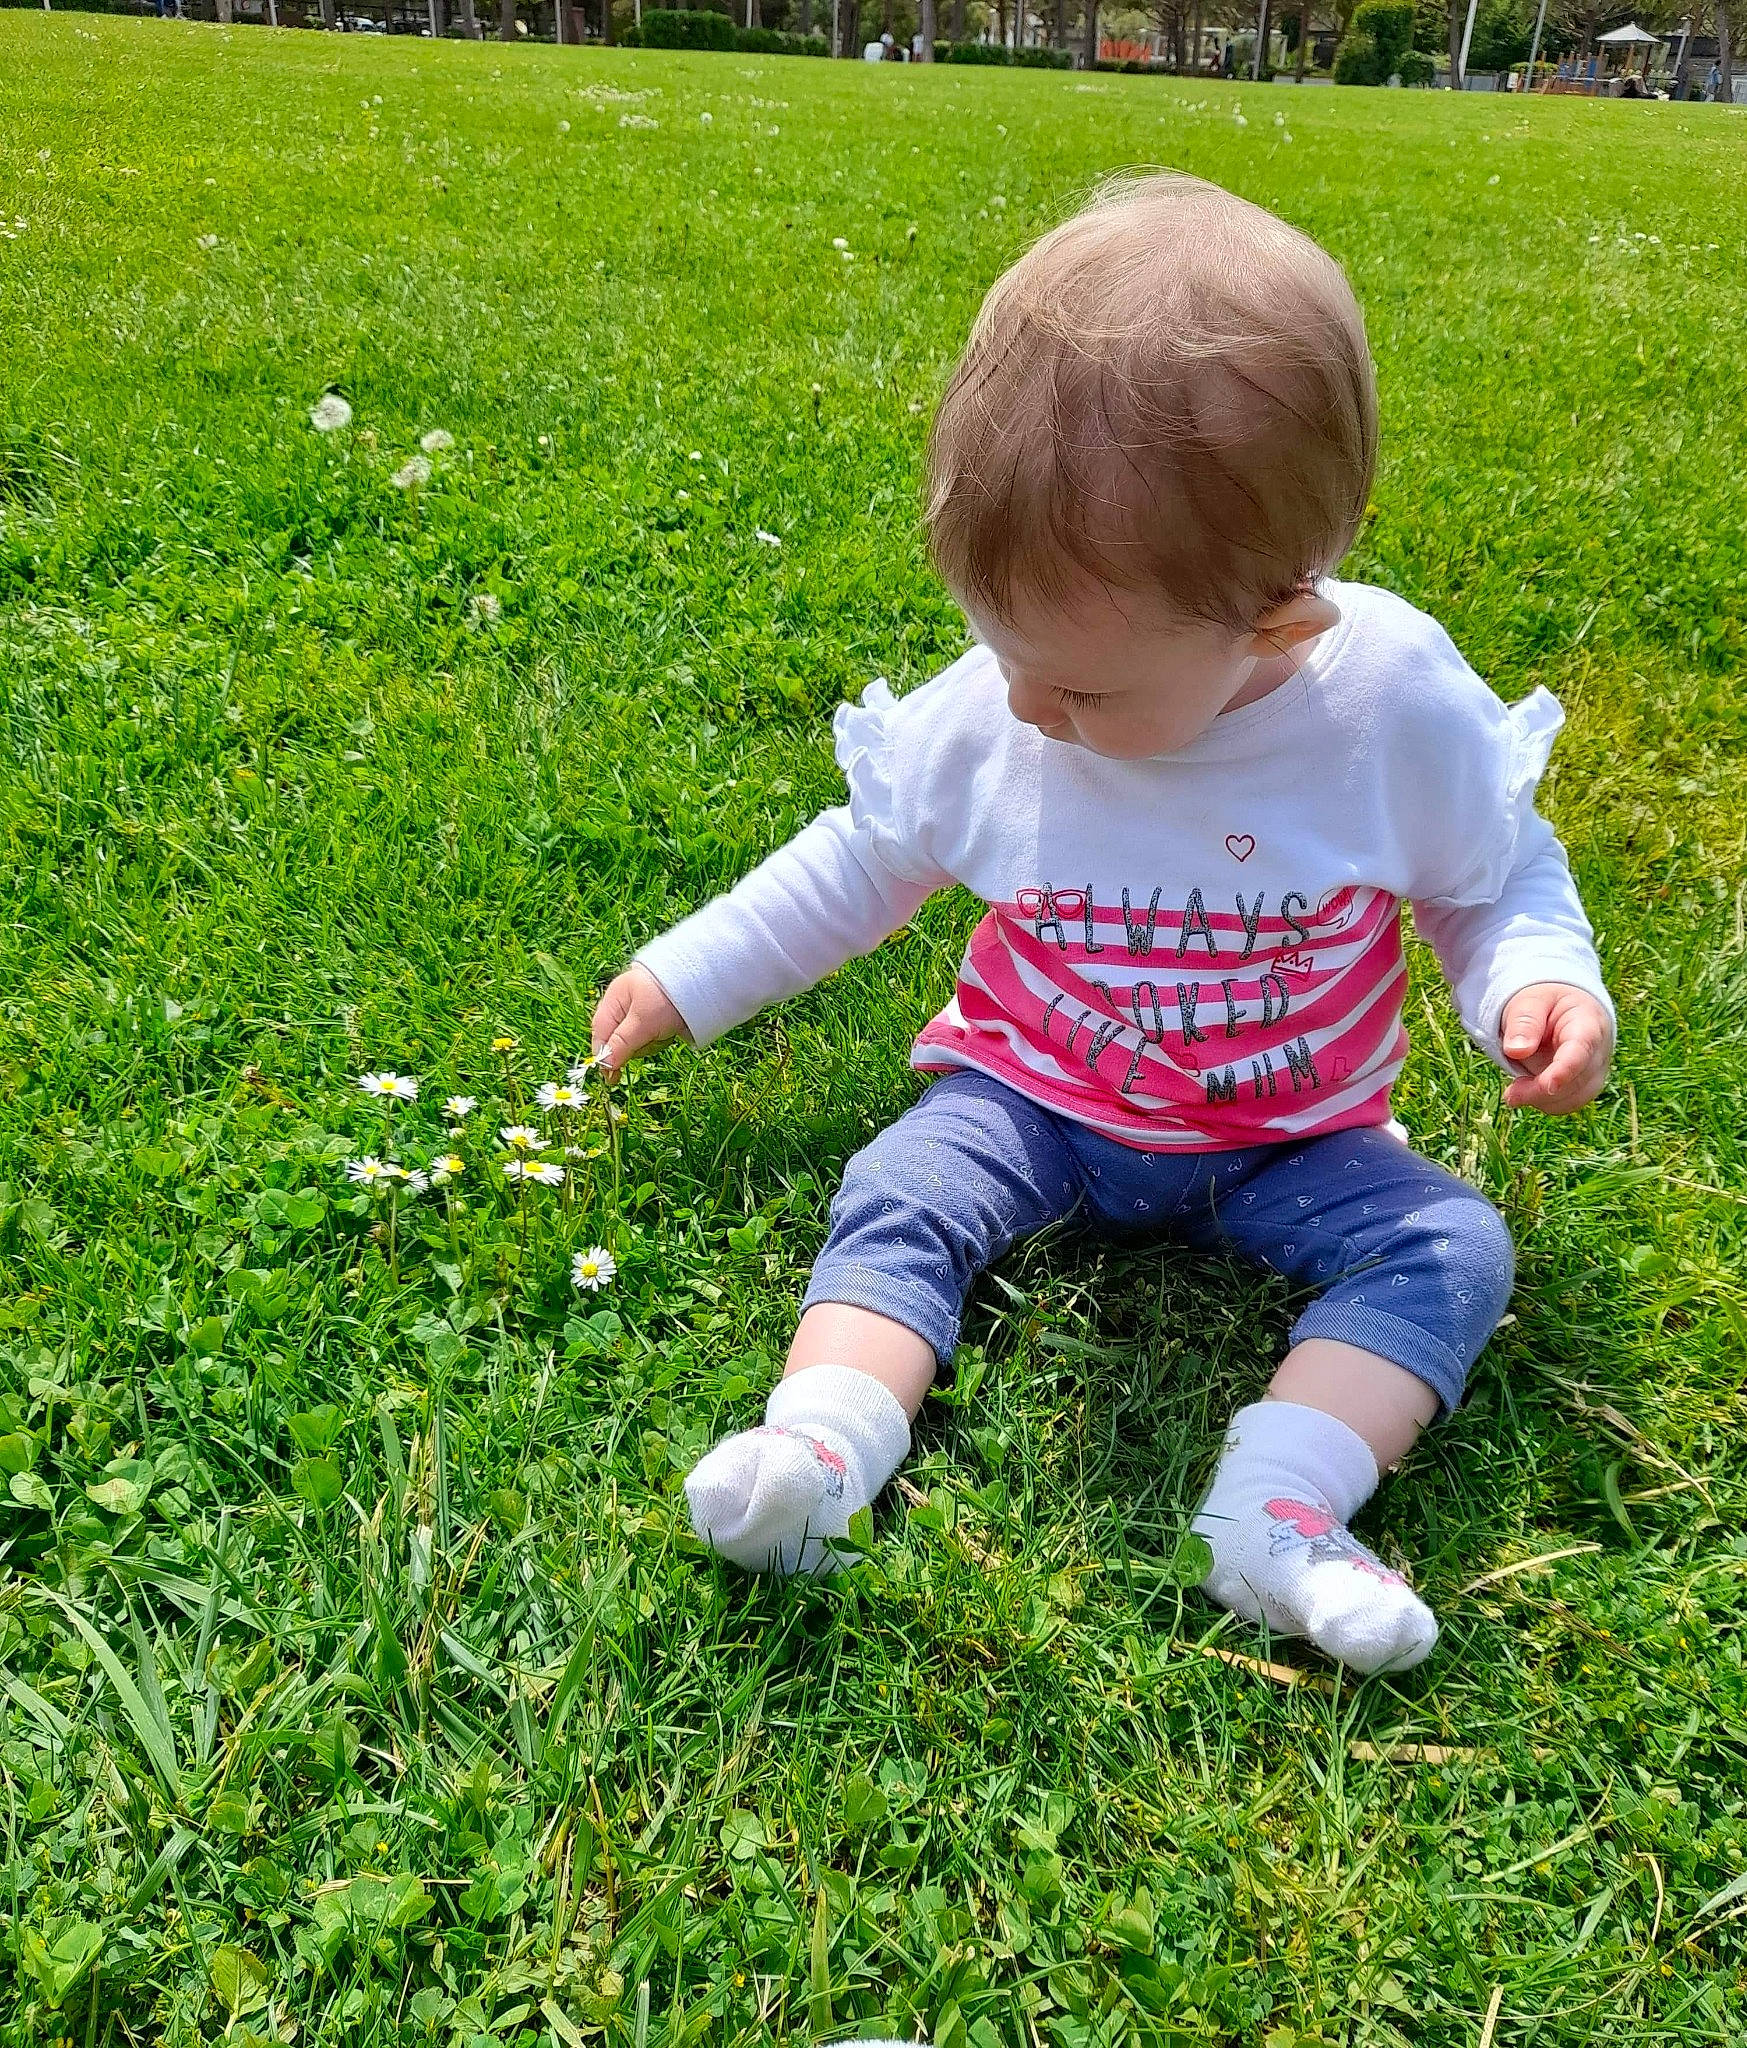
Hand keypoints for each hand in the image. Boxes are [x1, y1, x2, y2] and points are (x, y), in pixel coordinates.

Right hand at [591, 964, 688, 1073]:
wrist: (702, 982)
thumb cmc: (667, 997)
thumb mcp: (642, 1022)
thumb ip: (622, 1043)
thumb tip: (604, 1065)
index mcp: (613, 1002)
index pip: (601, 1035)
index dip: (605, 1056)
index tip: (612, 1078)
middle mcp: (624, 1009)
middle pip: (619, 1043)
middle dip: (637, 1046)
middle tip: (655, 1035)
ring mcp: (640, 1016)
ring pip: (637, 1045)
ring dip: (652, 1043)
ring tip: (666, 1029)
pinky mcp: (656, 1022)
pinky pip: (652, 1041)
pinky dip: (662, 1039)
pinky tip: (672, 1030)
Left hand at [1499, 983, 1612, 1113]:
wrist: (1562, 1010)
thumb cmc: (1545, 1004)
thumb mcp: (1530, 1002)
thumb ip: (1523, 1022)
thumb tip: (1516, 1051)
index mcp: (1587, 1023)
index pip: (1581, 1049)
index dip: (1566, 1070)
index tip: (1548, 1085)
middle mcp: (1597, 1051)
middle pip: (1576, 1081)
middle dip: (1540, 1090)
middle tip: (1510, 1094)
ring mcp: (1594, 1071)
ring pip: (1573, 1098)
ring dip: (1540, 1100)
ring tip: (1515, 1089)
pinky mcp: (1585, 1086)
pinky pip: (1567, 1104)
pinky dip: (1544, 1103)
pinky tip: (1526, 1091)